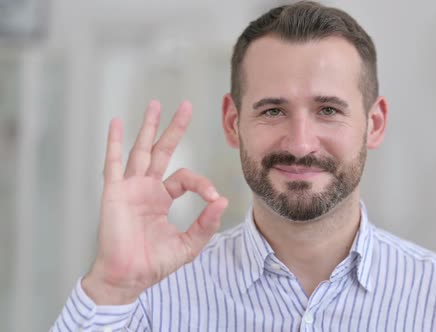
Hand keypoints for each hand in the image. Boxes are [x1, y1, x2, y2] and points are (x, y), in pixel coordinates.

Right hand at [82, 100, 227, 304]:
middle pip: (162, 150)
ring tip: (155, 104)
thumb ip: (205, 223)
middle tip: (186, 105)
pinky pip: (113, 163)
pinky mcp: (114, 192)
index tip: (213, 198)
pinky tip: (116, 123)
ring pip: (141, 150)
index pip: (185, 177)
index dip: (202, 184)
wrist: (128, 277)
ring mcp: (130, 187)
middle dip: (174, 128)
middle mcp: (147, 188)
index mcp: (162, 198)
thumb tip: (223, 200)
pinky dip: (114, 142)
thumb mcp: (188, 244)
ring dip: (147, 126)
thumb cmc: (154, 263)